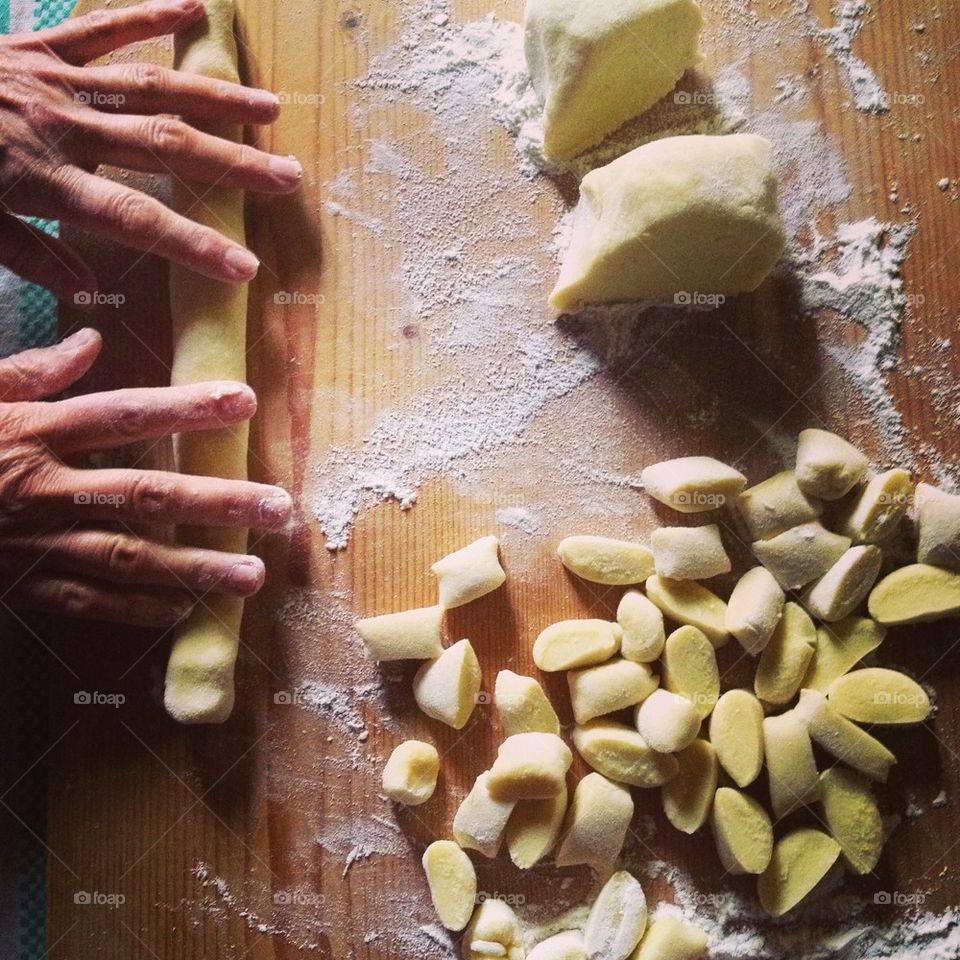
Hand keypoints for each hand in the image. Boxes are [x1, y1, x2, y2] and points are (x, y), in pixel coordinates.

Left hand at [0, 0, 301, 299]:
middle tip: (288, 176)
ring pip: (148, 86)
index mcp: (42, 182)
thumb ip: (31, 258)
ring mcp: (52, 80)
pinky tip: (194, 5)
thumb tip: (87, 294)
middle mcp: (61, 127)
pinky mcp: (36, 46)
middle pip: (162, 146)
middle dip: (231, 164)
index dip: (193, 244)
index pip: (135, 219)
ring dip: (214, 98)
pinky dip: (146, 12)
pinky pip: (96, 26)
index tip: (244, 266)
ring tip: (269, 110)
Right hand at [0, 328, 290, 626]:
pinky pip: (86, 603)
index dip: (187, 408)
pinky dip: (135, 610)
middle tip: (280, 509)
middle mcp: (43, 490)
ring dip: (195, 569)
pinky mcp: (20, 586)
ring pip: (128, 559)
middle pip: (146, 495)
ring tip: (253, 575)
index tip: (243, 400)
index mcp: (31, 434)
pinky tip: (184, 613)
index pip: (125, 414)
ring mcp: (33, 545)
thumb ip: (28, 373)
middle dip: (218, 503)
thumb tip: (89, 343)